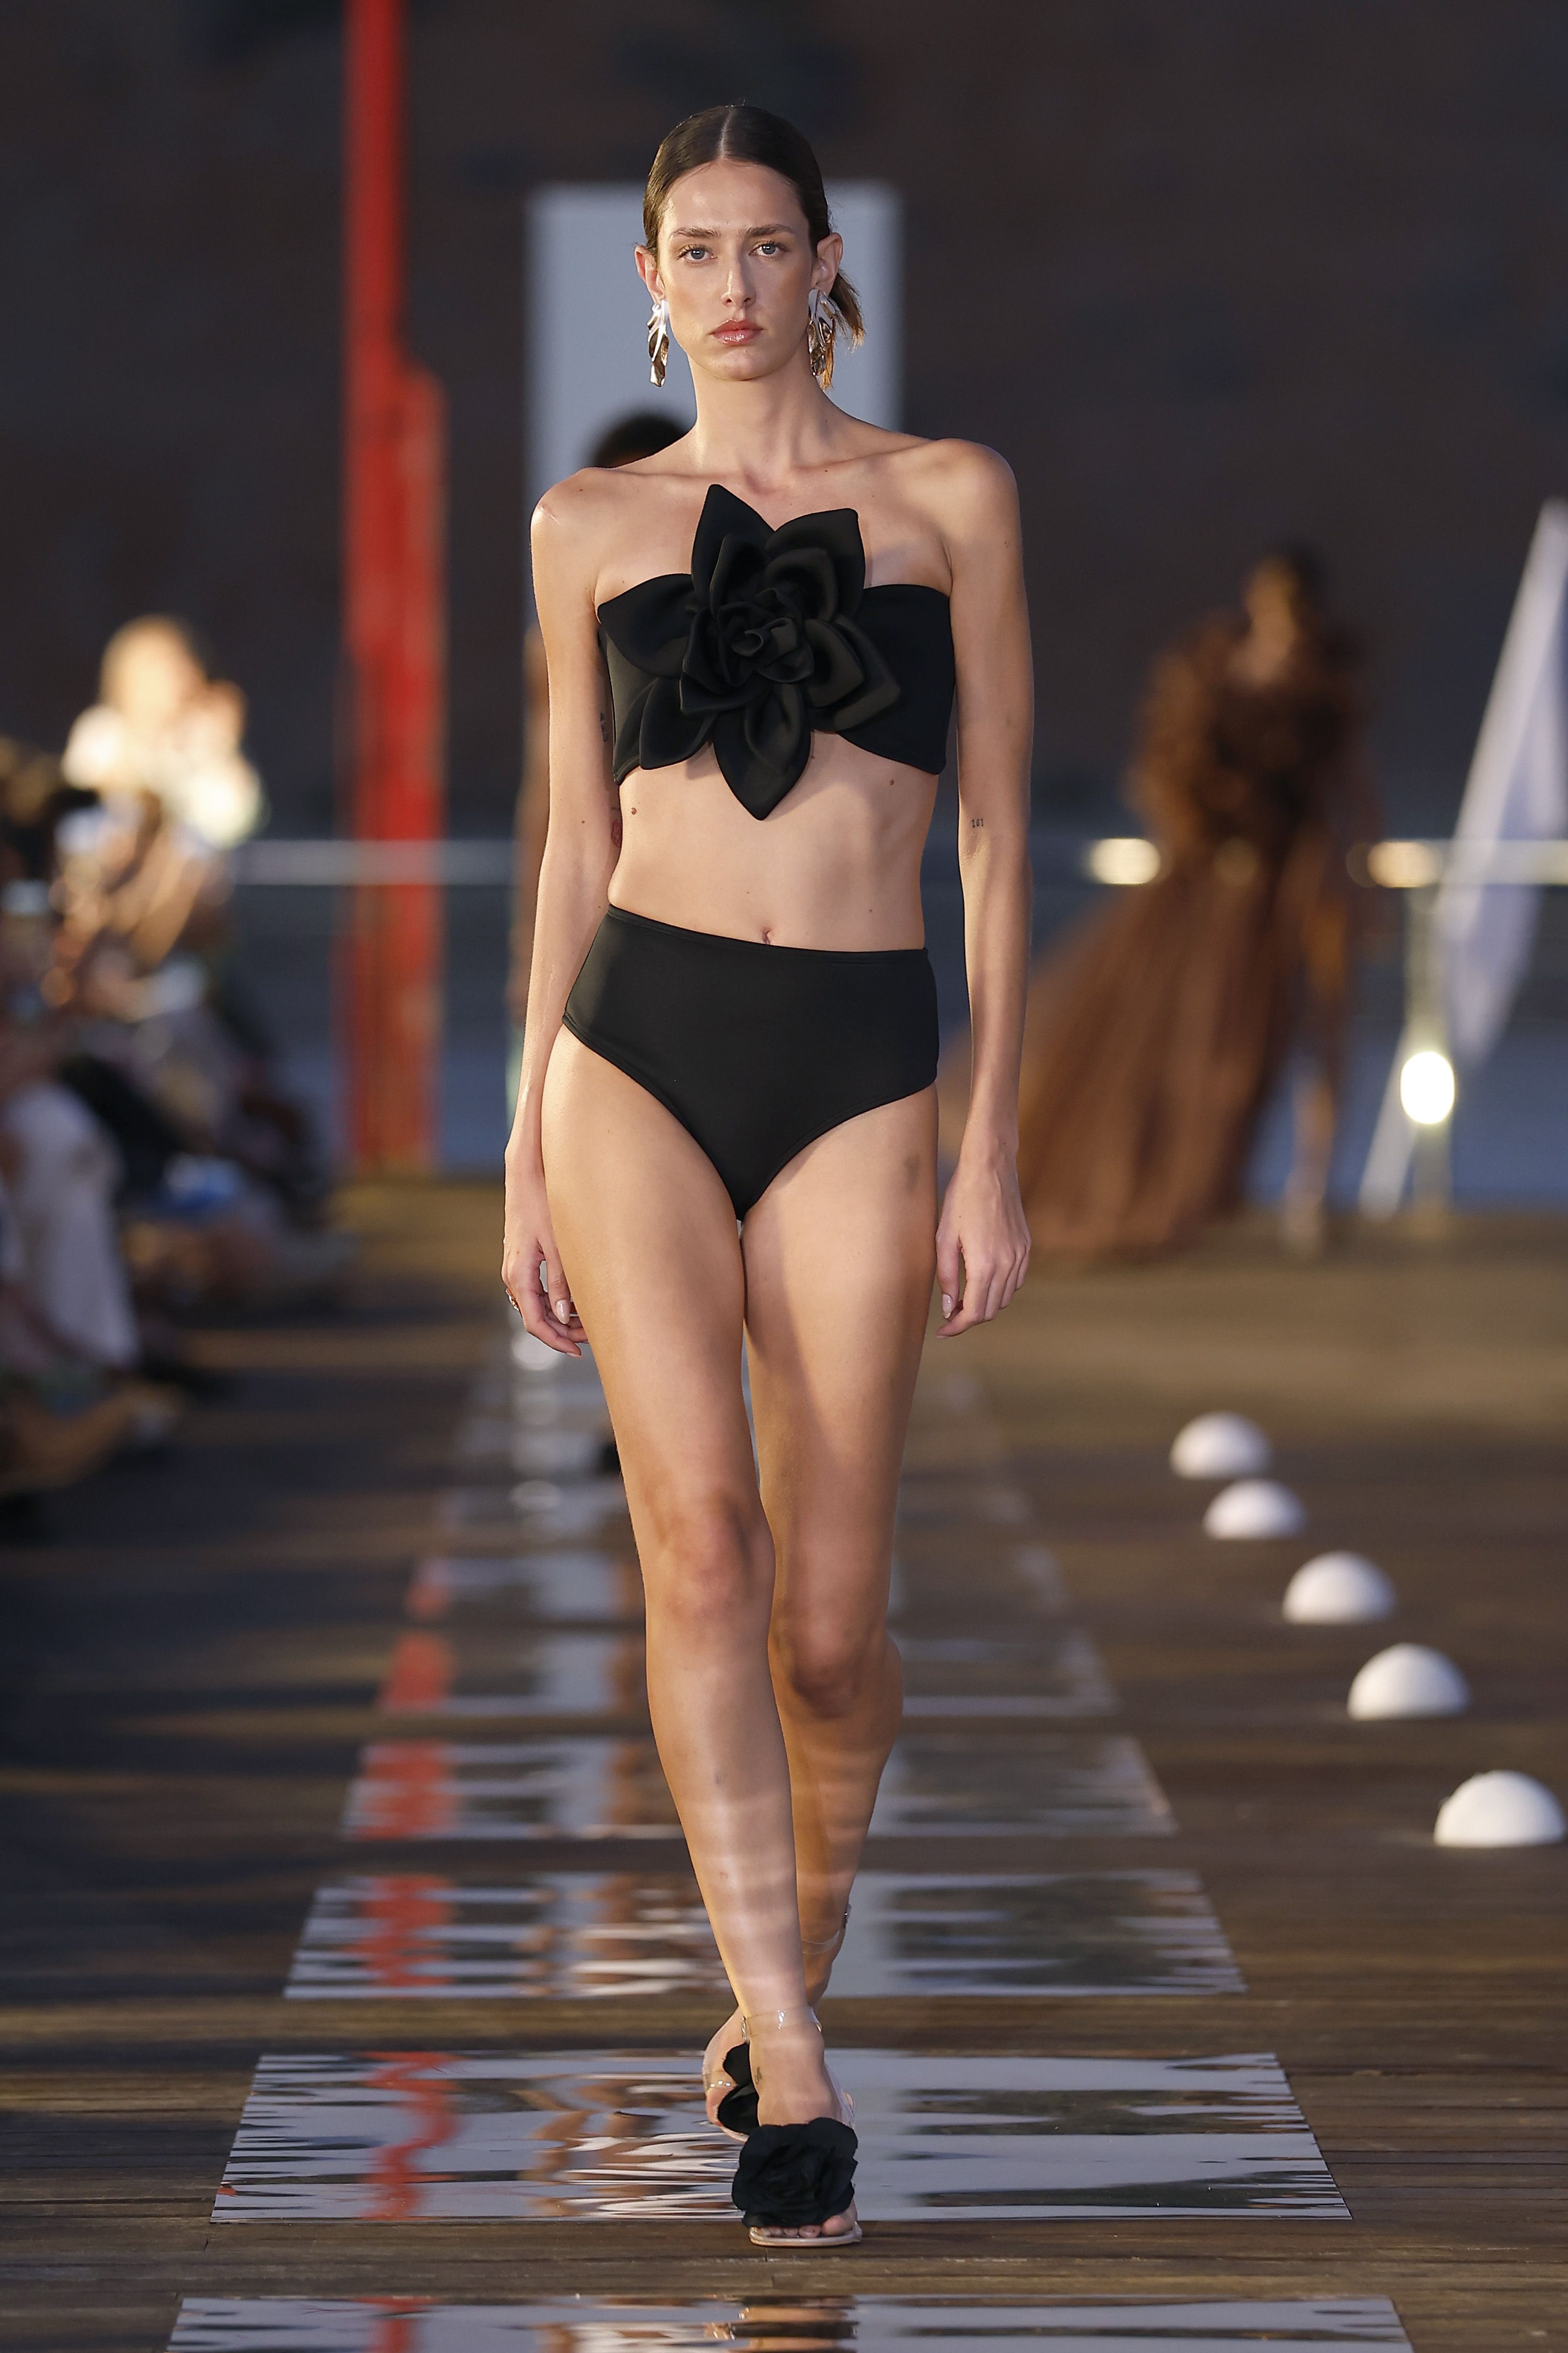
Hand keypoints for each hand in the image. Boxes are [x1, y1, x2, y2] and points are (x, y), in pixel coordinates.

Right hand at [502, 1155, 582, 1356]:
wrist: (526, 1173)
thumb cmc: (541, 1203)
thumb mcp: (557, 1246)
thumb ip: (562, 1283)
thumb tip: (566, 1317)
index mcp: (519, 1276)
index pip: (535, 1322)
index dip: (557, 1341)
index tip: (579, 1351)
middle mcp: (513, 1275)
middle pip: (537, 1317)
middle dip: (564, 1331)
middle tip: (594, 1336)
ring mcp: (517, 1268)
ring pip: (538, 1305)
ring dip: (562, 1316)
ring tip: (591, 1318)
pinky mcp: (524, 1259)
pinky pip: (538, 1290)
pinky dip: (557, 1299)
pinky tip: (579, 1298)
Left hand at [934, 1138, 1029, 1337]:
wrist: (991, 1168)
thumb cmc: (961, 1198)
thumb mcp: (943, 1238)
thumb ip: (945, 1276)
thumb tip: (947, 1307)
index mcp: (984, 1265)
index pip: (973, 1313)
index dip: (956, 1327)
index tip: (942, 1331)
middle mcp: (1007, 1264)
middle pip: (991, 1310)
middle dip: (969, 1319)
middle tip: (948, 1315)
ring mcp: (1020, 1256)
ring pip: (1005, 1298)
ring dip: (985, 1305)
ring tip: (962, 1298)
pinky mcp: (1026, 1247)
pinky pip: (1015, 1281)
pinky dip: (999, 1289)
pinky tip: (982, 1280)